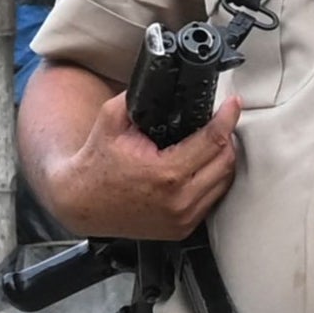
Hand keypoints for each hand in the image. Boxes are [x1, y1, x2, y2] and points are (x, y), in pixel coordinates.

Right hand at [57, 91, 241, 242]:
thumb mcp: (112, 119)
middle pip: (225, 162)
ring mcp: (182, 219)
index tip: (233, 104)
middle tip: (221, 121)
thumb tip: (166, 82)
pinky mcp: (181, 229)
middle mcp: (179, 200)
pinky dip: (212, 181)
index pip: (213, 141)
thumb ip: (140, 98)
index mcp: (166, 173)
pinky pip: (210, 200)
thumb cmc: (96, 163)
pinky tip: (202, 167)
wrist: (80, 203)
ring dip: (223, 160)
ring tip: (213, 142)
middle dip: (227, 137)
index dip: (227, 118)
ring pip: (223, 183)